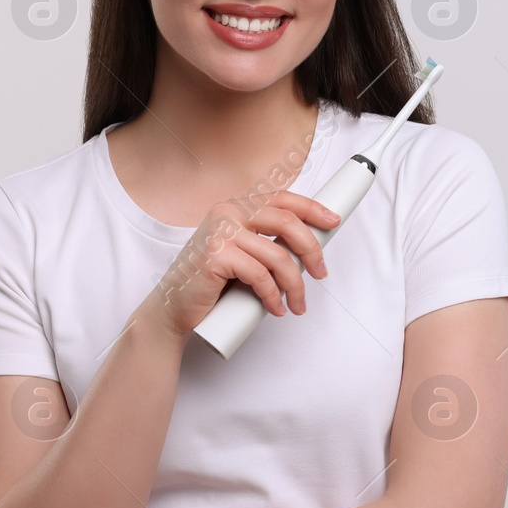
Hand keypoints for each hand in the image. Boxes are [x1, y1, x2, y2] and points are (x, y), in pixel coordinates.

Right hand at [143, 188, 340, 337]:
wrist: (174, 307)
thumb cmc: (213, 282)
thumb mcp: (245, 253)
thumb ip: (268, 242)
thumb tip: (310, 246)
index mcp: (237, 206)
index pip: (283, 199)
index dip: (312, 209)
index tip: (333, 222)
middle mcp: (227, 212)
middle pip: (287, 223)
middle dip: (312, 250)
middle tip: (320, 274)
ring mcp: (220, 232)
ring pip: (278, 256)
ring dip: (295, 285)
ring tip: (296, 304)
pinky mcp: (215, 256)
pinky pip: (260, 276)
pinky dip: (273, 296)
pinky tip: (275, 308)